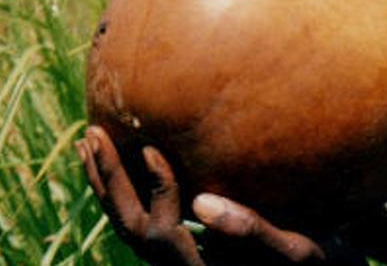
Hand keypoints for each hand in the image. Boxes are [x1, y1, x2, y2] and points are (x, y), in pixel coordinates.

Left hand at [76, 126, 349, 264]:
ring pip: (129, 227)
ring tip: (92, 140)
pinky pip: (141, 220)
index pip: (161, 231)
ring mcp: (182, 261)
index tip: (153, 146)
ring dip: (107, 184)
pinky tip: (126, 156)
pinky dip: (125, 189)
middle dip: (111, 181)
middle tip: (94, 134)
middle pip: (131, 229)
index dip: (154, 188)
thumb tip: (201, 203)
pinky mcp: (185, 248)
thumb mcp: (294, 252)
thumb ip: (250, 231)